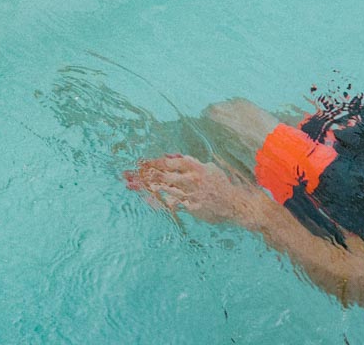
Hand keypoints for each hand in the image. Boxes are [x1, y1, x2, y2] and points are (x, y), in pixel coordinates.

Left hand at [125, 154, 264, 225]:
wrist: (238, 204)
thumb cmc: (221, 184)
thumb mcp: (207, 167)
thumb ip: (188, 163)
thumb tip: (170, 156)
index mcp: (194, 165)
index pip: (167, 162)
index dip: (151, 162)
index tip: (138, 163)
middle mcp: (190, 178)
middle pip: (161, 174)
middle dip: (142, 174)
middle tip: (126, 174)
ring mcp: (191, 193)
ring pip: (164, 188)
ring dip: (146, 187)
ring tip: (131, 185)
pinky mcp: (193, 207)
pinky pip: (172, 204)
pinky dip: (159, 202)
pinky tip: (148, 201)